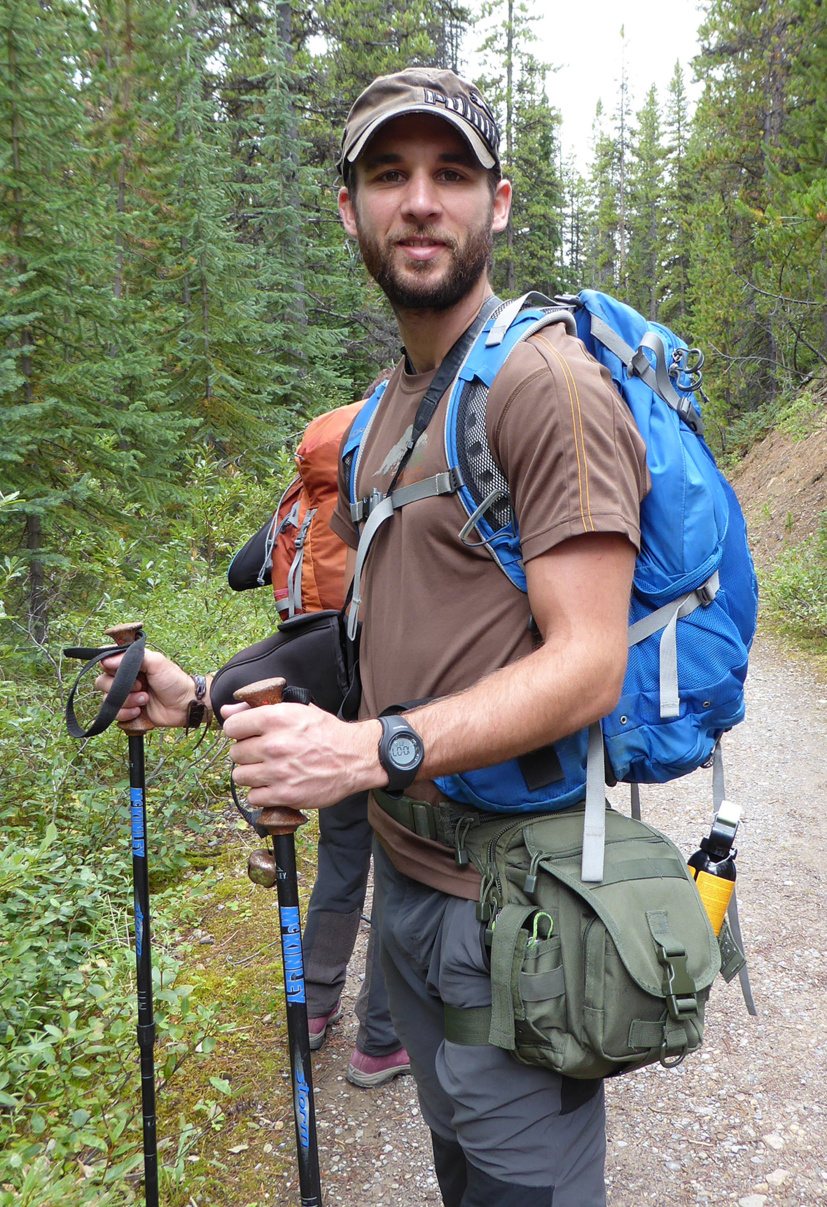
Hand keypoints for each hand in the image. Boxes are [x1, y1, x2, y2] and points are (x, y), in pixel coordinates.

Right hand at [95, 649, 195, 728]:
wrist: (185, 705)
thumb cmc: (174, 681)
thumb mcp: (157, 662)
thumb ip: (134, 657)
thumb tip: (107, 659)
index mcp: (130, 665)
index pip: (105, 662)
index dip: (107, 666)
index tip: (115, 669)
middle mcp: (125, 680)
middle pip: (102, 682)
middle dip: (119, 687)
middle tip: (140, 686)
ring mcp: (126, 697)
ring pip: (108, 700)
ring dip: (126, 701)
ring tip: (145, 699)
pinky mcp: (128, 712)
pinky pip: (114, 715)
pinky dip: (125, 713)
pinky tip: (139, 711)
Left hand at [223, 702, 383, 809]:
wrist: (355, 758)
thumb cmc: (326, 733)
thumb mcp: (296, 710)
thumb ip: (257, 708)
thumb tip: (227, 712)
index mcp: (275, 718)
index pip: (232, 727)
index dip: (239, 731)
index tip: (247, 735)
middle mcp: (274, 745)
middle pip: (236, 753)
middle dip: (247, 753)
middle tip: (263, 753)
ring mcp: (278, 772)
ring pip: (240, 776)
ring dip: (252, 774)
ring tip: (268, 770)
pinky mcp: (284, 795)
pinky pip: (253, 797)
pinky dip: (261, 793)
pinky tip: (273, 785)